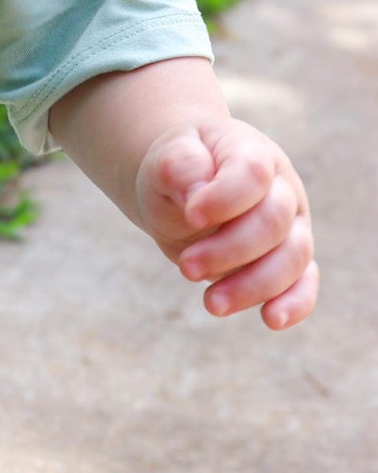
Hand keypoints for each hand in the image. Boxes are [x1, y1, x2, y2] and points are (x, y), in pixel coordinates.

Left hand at [135, 117, 316, 330]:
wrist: (184, 187)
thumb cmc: (179, 171)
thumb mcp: (168, 159)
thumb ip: (180, 167)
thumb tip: (196, 194)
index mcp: (251, 153)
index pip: (252, 173)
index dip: (225, 198)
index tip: (190, 215)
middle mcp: (281, 188)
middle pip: (273, 222)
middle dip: (229, 250)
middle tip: (186, 267)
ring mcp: (291, 225)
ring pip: (292, 258)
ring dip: (253, 285)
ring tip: (211, 303)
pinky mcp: (289, 260)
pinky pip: (304, 283)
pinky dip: (295, 304)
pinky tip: (271, 319)